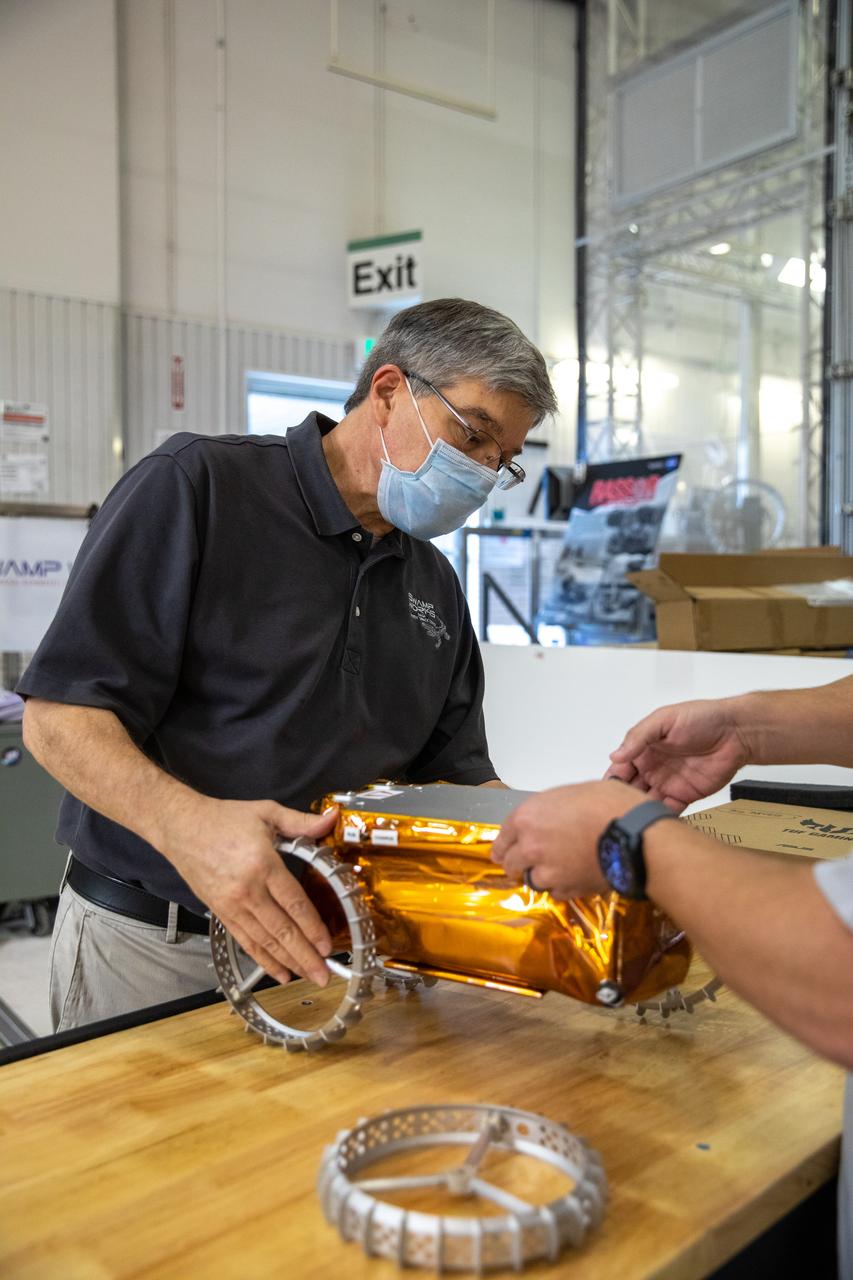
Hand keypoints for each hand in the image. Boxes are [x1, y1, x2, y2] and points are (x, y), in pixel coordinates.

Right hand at [161, 796, 338, 986]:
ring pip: (265, 941)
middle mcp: (247, 890)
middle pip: (281, 930)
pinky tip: (280, 972)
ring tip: (308, 976)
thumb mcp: (267, 812)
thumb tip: (332, 819)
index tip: (327, 945)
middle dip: (305, 955)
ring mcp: (232, 905)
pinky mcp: (221, 913)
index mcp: (262, 864)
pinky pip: (246, 941)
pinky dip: (264, 960)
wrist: (181, 828)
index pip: (293, 902)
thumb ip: (302, 822)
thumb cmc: (224, 819)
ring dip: (288, 962)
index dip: (312, 927)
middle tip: (324, 974)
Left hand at [490, 779, 639, 899]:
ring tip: (559, 869)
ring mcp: (547, 871)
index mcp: (527, 817)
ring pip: (532, 880)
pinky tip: (574, 876)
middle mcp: (530, 846)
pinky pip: (555, 892)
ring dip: (542, 877)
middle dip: (517, 864)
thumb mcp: (573, 793)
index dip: (503, 846)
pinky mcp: (567, 889)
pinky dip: (561, 887)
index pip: (502, 838)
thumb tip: (551, 817)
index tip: (503, 853)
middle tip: (527, 864)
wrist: (634, 833)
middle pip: (511, 864)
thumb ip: (551, 809)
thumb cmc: (609, 804)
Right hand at [606, 697, 750, 811]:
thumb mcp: (664, 720)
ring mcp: (667, 783)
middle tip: (616, 811)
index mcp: (642, 749)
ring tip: (632, 820)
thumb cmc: (703, 718)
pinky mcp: (684, 796)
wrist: (737, 732)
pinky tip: (653, 823)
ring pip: (645, 802)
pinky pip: (667, 811)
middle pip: (629, 789)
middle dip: (622, 800)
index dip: (610, 781)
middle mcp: (651, 767)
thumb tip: (615, 755)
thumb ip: (639, 737)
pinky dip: (659, 818)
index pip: (618, 769)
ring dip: (638, 811)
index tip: (605, 793)